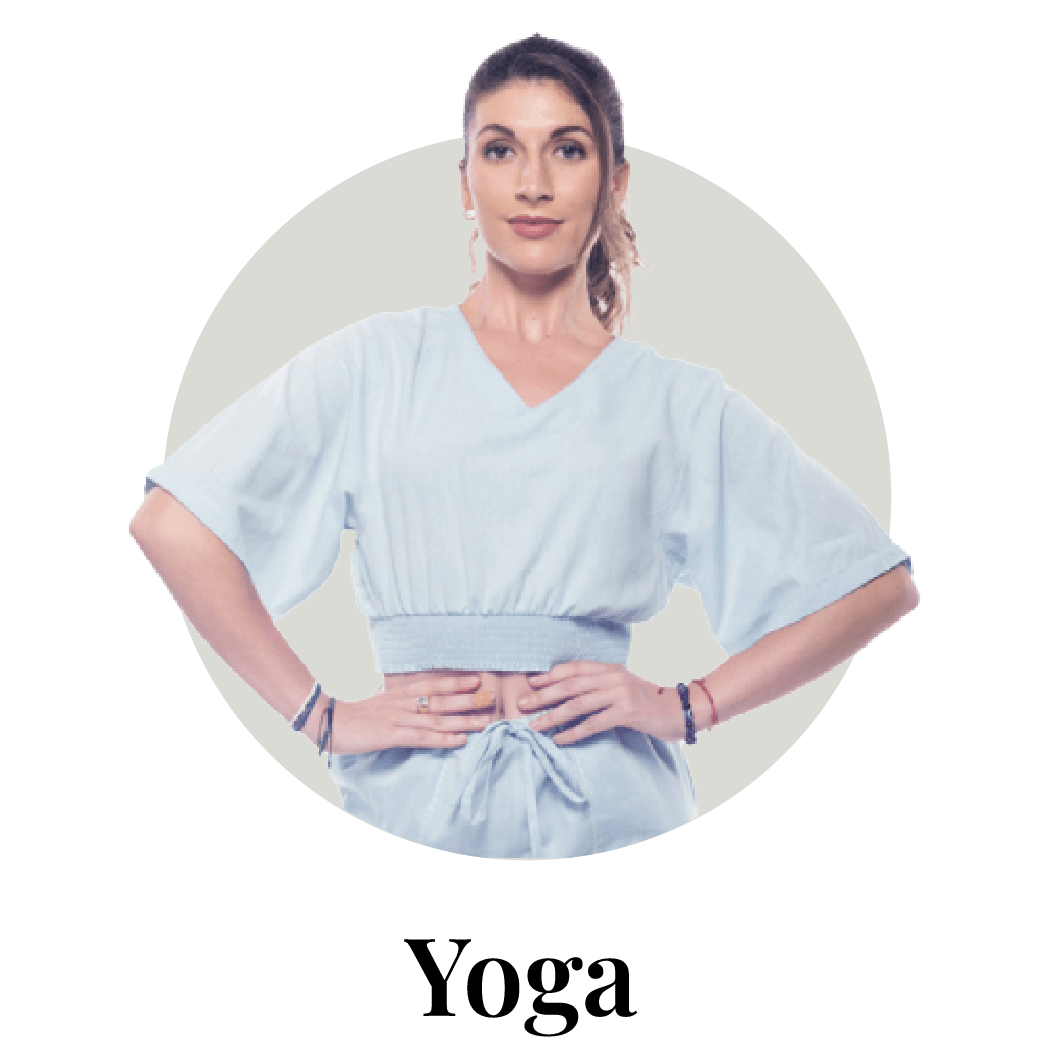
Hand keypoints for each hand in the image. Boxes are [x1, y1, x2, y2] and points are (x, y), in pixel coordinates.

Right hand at [315, 676, 499, 755]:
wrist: (328, 720)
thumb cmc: (356, 713)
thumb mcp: (381, 701)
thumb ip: (400, 698)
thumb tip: (418, 697)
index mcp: (400, 692)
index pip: (433, 683)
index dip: (456, 681)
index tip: (478, 678)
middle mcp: (403, 702)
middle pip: (441, 699)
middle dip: (468, 699)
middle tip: (492, 697)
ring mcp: (398, 719)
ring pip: (437, 718)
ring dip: (463, 720)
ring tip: (486, 722)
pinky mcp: (391, 736)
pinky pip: (421, 738)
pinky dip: (442, 738)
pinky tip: (458, 741)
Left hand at [518, 661, 686, 745]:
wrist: (679, 709)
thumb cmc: (647, 701)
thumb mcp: (622, 686)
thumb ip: (600, 685)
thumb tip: (568, 693)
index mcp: (609, 669)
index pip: (573, 668)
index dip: (550, 675)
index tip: (530, 682)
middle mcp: (612, 677)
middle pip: (570, 685)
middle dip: (543, 695)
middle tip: (522, 704)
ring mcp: (619, 694)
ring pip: (578, 704)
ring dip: (553, 716)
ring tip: (535, 726)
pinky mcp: (626, 713)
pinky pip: (593, 723)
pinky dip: (574, 732)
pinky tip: (560, 740)